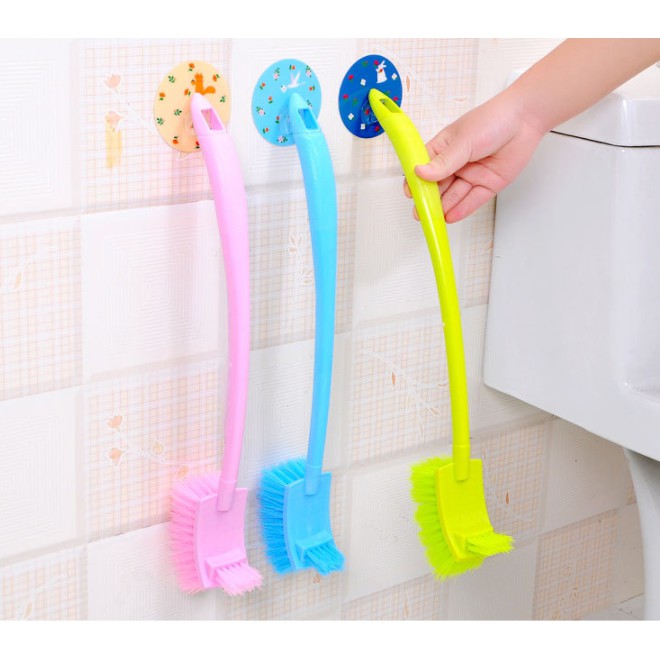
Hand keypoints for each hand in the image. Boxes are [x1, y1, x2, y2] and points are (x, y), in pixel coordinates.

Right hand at [405, 92, 544, 222]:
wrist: (525, 119)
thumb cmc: (493, 120)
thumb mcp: (463, 141)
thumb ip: (443, 162)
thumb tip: (420, 173)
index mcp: (444, 148)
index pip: (424, 167)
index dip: (416, 180)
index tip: (410, 192)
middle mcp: (457, 163)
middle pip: (438, 185)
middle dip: (428, 199)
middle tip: (420, 212)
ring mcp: (472, 174)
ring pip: (454, 195)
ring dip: (443, 207)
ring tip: (433, 219)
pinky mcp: (488, 184)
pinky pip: (472, 200)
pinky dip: (461, 210)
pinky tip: (450, 217)